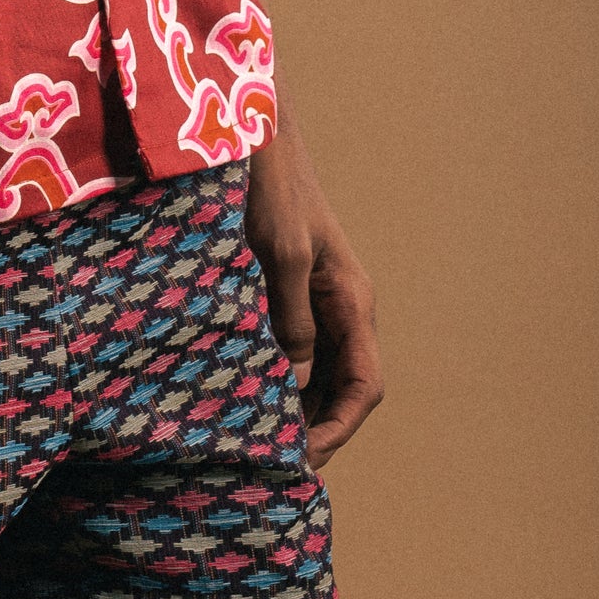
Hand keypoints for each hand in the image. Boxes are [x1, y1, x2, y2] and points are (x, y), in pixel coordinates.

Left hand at [243, 102, 383, 470]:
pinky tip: (233, 393)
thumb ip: (290, 319)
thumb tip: (291, 385)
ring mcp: (309, 298)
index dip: (338, 430)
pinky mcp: (278, 288)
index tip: (301, 460)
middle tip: (266, 467)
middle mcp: (337, 306)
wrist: (248, 130)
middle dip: (312, 430)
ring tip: (249, 443)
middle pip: (339, 389)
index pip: (365, 386)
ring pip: (311, 372)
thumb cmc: (270, 185)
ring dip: (288, 407)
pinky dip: (266, 376)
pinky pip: (283, 346)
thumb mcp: (280, 252)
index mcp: (352, 300)